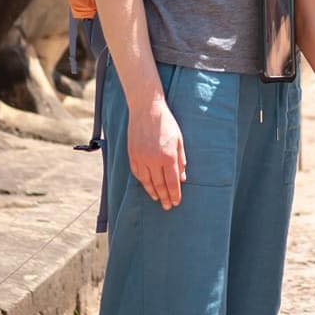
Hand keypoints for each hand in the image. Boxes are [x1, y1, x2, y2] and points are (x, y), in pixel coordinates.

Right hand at [128, 94, 185, 209]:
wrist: (146, 108)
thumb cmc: (166, 123)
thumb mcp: (179, 140)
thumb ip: (181, 160)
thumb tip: (182, 178)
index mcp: (168, 156)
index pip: (172, 182)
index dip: (175, 194)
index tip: (176, 202)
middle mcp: (153, 159)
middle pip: (159, 185)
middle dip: (164, 197)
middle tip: (167, 206)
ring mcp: (141, 157)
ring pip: (146, 181)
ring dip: (152, 192)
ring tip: (157, 199)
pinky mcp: (132, 154)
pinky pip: (137, 173)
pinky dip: (142, 181)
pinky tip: (146, 185)